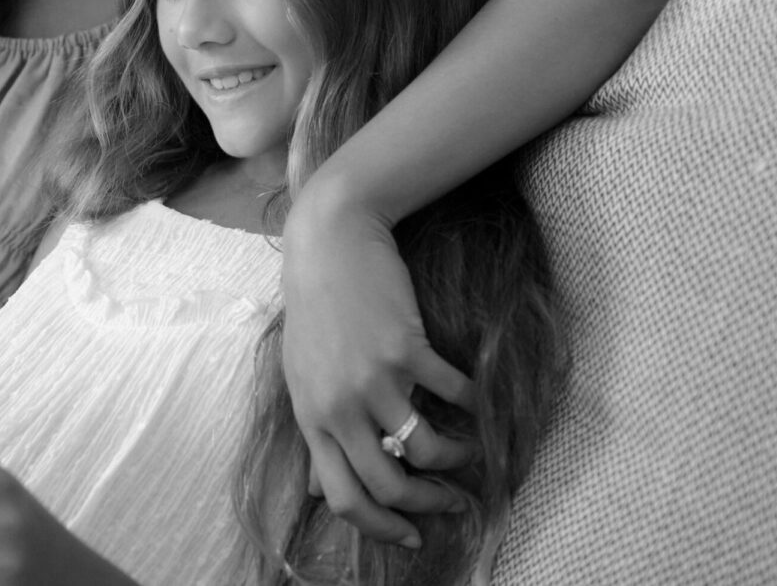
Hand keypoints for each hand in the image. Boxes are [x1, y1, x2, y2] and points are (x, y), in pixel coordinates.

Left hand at [280, 199, 475, 546]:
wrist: (329, 240)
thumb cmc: (315, 307)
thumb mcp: (300, 374)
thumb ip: (316, 431)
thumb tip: (318, 491)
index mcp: (310, 416)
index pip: (343, 497)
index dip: (380, 527)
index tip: (410, 536)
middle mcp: (340, 406)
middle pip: (388, 485)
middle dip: (426, 505)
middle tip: (450, 504)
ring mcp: (374, 379)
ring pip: (425, 450)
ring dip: (456, 461)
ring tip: (467, 455)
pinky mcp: (406, 348)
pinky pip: (452, 396)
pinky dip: (471, 408)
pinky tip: (476, 405)